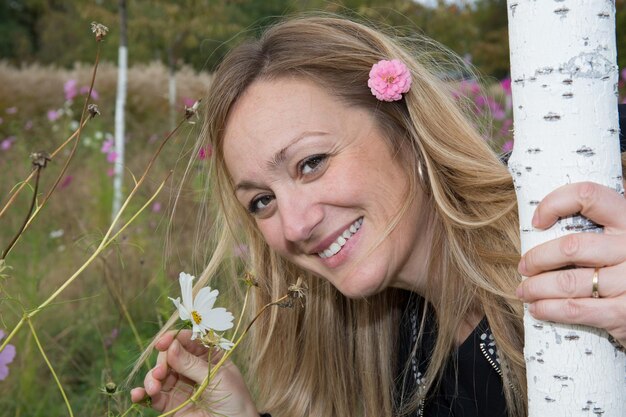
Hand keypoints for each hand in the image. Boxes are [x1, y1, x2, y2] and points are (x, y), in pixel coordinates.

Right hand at [131, 330, 258, 416]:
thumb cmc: (234, 400)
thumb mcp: (217, 377)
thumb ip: (192, 363)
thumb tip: (171, 346)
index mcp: (208, 356)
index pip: (188, 341)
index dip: (174, 338)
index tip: (163, 342)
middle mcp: (192, 368)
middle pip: (170, 356)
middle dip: (162, 361)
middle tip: (161, 371)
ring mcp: (180, 386)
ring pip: (159, 375)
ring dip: (152, 378)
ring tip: (154, 387)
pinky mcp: (172, 405)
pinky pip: (154, 397)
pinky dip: (142, 394)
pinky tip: (137, 394)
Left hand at [516, 182, 625, 348]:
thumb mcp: (620, 239)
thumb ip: (600, 227)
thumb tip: (545, 224)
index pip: (588, 196)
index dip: (555, 204)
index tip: (537, 221)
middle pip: (570, 246)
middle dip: (537, 258)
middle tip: (524, 267)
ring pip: (567, 281)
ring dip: (536, 287)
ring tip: (524, 291)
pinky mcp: (624, 312)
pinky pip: (575, 309)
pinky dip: (549, 309)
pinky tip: (537, 309)